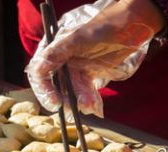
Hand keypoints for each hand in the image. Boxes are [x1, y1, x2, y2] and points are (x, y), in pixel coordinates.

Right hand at [25, 0, 164, 116]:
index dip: (45, 90)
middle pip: (56, 87)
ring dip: (80, 101)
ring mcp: (74, 69)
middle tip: (79, 107)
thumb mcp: (78, 39)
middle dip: (67, 99)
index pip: (40, 73)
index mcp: (53, 49)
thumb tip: (39, 68)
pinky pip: (84, 92)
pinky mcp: (87, 76)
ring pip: (71, 92)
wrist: (129, 28)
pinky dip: (89, 100)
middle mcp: (60, 61)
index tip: (56, 102)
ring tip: (91, 105)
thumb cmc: (103, 28)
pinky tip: (95, 105)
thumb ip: (57, 53)